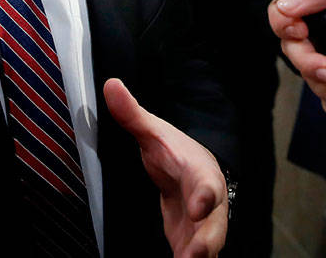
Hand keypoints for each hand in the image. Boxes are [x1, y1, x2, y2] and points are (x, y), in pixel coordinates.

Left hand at [103, 78, 227, 257]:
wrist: (193, 172)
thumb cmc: (175, 153)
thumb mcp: (153, 133)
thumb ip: (133, 115)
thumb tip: (111, 85)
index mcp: (200, 173)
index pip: (206, 183)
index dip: (204, 195)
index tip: (198, 207)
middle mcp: (209, 203)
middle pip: (214, 225)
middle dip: (207, 240)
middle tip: (196, 255)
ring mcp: (205, 226)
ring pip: (209, 246)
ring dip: (200, 256)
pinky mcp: (195, 243)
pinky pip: (197, 256)